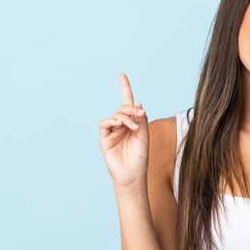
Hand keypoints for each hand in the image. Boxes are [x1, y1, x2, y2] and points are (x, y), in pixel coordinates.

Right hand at [99, 73, 148, 188]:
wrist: (133, 175)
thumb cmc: (140, 158)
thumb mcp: (145, 136)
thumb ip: (142, 120)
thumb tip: (138, 103)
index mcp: (132, 124)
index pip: (128, 103)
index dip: (125, 88)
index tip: (122, 75)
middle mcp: (121, 126)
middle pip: (124, 108)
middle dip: (132, 108)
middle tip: (141, 114)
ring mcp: (112, 131)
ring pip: (116, 114)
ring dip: (126, 118)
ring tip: (134, 127)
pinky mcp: (104, 138)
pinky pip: (104, 124)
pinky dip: (112, 121)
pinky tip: (120, 125)